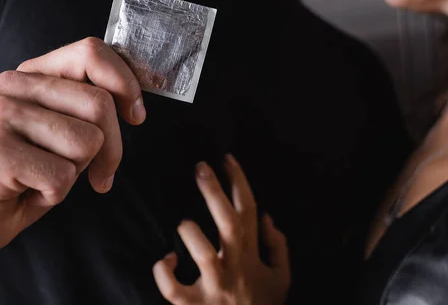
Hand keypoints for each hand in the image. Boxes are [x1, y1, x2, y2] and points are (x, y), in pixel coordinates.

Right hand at [0, 37, 144, 254]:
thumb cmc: (29, 171)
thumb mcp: (67, 130)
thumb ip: (92, 109)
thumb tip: (135, 109)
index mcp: (33, 72)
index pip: (91, 52)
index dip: (126, 84)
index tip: (135, 116)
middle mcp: (13, 86)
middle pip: (99, 104)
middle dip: (110, 149)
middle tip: (94, 172)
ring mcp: (1, 116)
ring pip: (86, 143)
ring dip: (76, 172)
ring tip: (45, 175)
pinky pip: (62, 177)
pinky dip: (54, 194)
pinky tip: (28, 190)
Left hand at [153, 155, 290, 304]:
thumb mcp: (282, 279)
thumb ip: (278, 248)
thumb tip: (267, 217)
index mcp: (252, 257)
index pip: (249, 211)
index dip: (239, 182)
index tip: (227, 159)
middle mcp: (234, 269)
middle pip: (227, 222)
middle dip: (214, 191)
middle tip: (201, 166)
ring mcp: (213, 288)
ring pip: (202, 252)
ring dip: (190, 231)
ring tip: (184, 223)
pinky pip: (173, 289)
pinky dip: (165, 272)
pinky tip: (167, 259)